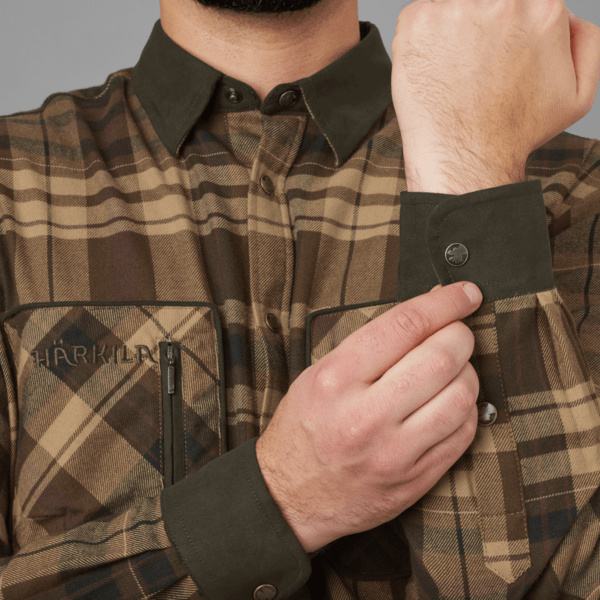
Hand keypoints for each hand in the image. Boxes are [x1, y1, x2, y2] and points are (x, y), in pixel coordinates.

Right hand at [256, 281, 482, 552]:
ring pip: (462, 396)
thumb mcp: (318, 375)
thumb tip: (425, 317)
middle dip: (460, 335)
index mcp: (336, 379)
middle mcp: (366, 415)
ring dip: (467, 372)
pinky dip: (467, 408)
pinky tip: (450, 401)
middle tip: (457, 332)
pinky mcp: (415, 478)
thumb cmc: (304, 428)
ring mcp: (395, 452)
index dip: (443, 303)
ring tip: (453, 369)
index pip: (404, 326)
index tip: (464, 293)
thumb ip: (368, 347)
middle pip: (441, 357)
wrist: (290, 496)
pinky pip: (463, 433)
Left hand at [391, 0, 599, 193]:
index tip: (495, 49)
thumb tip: (567, 16)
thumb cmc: (514, 133)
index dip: (507, 27)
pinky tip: (433, 68)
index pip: (521, 1)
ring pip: (453, 6)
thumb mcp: (577, 94)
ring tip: (453, 67)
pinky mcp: (418, 22)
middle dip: (481, 27)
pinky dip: (423, 39)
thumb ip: (585, 41)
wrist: (466, 159)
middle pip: (487, 2)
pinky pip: (418, 16)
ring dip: (452, 29)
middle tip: (473, 62)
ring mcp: (455, 8)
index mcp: (542, 7)